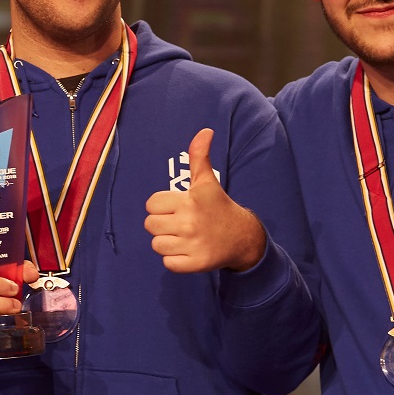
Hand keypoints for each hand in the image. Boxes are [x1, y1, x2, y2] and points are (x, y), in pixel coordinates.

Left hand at [144, 128, 265, 272]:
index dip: (162, 206)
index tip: (178, 207)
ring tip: (184, 237)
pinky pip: (168, 263)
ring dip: (168, 242)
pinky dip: (175, 259)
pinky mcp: (195, 264)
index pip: (151, 204)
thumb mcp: (207, 181)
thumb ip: (199, 156)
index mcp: (189, 200)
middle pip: (150, 225)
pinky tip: (189, 250)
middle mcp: (190, 222)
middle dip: (162, 224)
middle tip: (181, 223)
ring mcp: (193, 244)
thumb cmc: (218, 206)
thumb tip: (205, 131)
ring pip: (157, 245)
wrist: (243, 237)